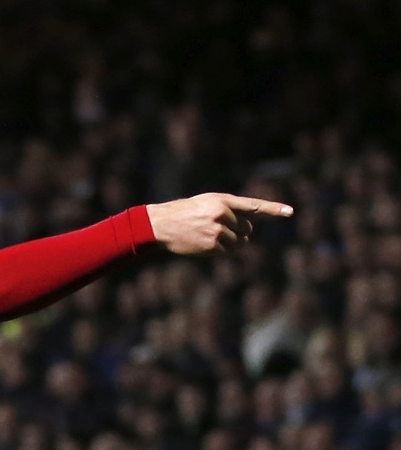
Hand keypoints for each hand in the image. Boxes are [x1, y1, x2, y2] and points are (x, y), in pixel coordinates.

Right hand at [145, 192, 293, 254]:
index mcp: (222, 200)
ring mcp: (217, 230)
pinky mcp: (212, 245)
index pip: (252, 205)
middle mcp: (222, 214)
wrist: (161, 224)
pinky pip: (227, 251)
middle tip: (219, 229)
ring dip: (230, 242)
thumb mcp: (205, 203)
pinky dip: (220, 250)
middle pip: (247, 229)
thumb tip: (247, 230)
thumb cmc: (183, 212)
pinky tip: (204, 243)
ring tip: (209, 236)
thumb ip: (227, 210)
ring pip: (238, 242)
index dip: (273, 208)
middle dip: (239, 232)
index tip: (290, 212)